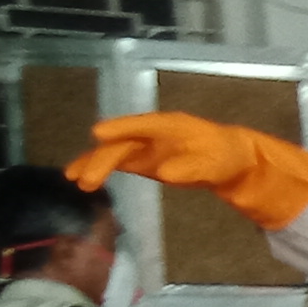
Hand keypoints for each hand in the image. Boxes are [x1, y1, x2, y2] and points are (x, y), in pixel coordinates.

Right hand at [68, 111, 307, 228]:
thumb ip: (192, 167)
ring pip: (115, 153)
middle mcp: (153, 133)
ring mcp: (146, 145)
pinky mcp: (143, 160)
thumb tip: (165, 173)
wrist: (232, 160)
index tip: (99, 133)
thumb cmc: (225, 156)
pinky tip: (82, 181)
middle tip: (84, 177)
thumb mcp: (215, 163)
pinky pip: (118, 163)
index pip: (144, 125)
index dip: (122, 128)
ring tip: (75, 179)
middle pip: (124, 143)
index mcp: (171, 126)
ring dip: (95, 164)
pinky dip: (102, 170)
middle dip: (103, 158)